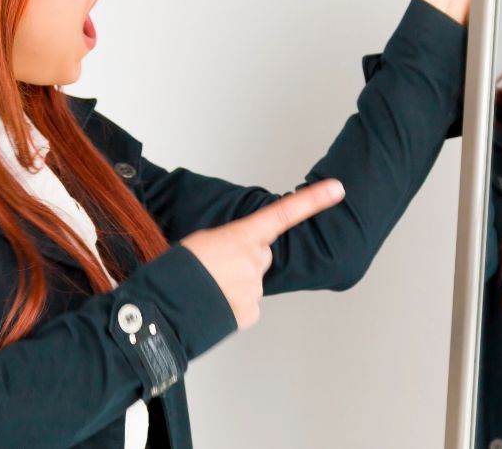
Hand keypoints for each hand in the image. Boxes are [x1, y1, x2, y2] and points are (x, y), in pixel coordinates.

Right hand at [180, 178, 344, 329]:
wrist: (164, 307)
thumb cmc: (177, 270)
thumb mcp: (203, 243)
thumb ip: (230, 243)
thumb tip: (238, 257)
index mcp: (242, 237)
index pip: (284, 214)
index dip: (313, 200)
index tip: (337, 189)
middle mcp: (255, 260)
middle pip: (260, 255)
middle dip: (245, 260)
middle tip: (217, 269)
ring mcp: (255, 288)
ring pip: (251, 282)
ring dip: (234, 284)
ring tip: (209, 288)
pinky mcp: (251, 312)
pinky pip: (247, 304)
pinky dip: (233, 304)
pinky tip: (215, 304)